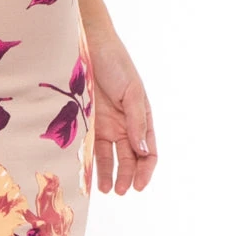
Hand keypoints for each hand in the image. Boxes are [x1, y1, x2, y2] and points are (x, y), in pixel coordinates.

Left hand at [85, 24, 156, 194]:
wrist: (88, 44)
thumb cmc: (116, 63)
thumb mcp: (132, 92)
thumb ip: (136, 121)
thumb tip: (143, 150)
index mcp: (141, 118)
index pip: (148, 151)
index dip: (146, 170)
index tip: (138, 185)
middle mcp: (125, 125)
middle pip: (130, 158)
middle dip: (127, 176)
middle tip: (121, 191)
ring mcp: (105, 124)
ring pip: (110, 156)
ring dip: (110, 173)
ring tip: (107, 189)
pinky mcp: (86, 121)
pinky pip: (89, 146)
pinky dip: (90, 161)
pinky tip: (89, 174)